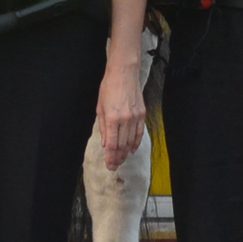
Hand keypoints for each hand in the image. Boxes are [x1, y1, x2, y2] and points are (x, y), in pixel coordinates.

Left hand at [95, 56, 148, 170]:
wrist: (124, 74)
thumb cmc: (109, 88)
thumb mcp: (100, 108)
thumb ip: (102, 127)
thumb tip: (105, 143)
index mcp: (112, 118)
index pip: (112, 144)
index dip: (110, 157)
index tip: (109, 166)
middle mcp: (124, 120)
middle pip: (122, 145)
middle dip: (118, 158)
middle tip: (114, 167)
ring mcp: (135, 117)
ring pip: (131, 141)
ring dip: (126, 153)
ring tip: (122, 160)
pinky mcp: (142, 114)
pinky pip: (139, 133)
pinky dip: (136, 143)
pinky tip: (132, 150)